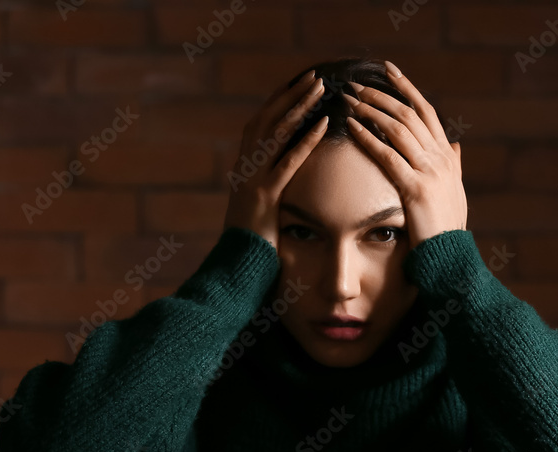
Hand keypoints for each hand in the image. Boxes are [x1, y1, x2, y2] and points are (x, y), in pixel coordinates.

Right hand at [222, 69, 329, 250]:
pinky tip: (323, 126)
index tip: (297, 85)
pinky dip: (305, 142)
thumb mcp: (257, 213)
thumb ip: (266, 193)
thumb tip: (279, 185)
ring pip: (276, 133)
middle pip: (267, 120)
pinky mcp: (264, 197)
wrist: (234, 270)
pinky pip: (287, 163)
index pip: (260, 126)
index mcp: (243, 170)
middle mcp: (245, 169)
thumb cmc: (250, 246)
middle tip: (314, 76)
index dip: (277, 103)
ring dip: (299, 107)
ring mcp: (252, 181)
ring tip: (321, 89)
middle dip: (291, 96)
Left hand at [342, 61, 467, 248]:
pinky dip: (368, 138)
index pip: (426, 112)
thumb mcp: (455, 191)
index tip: (388, 70)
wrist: (451, 257)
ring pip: (398, 129)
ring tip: (349, 100)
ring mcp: (430, 172)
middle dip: (381, 95)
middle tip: (356, 84)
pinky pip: (388, 156)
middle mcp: (440, 158)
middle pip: (409, 114)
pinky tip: (351, 127)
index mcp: (447, 157)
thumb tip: (456, 145)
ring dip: (371, 110)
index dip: (407, 88)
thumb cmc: (448, 228)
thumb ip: (455, 165)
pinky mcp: (416, 188)